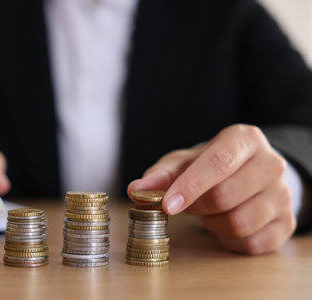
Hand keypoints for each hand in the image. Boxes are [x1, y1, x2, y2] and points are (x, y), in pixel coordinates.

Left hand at [128, 124, 295, 254]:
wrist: (249, 174)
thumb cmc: (211, 166)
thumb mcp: (184, 162)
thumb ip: (160, 174)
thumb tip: (136, 190)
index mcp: (244, 140)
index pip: (217, 162)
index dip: (190, 186)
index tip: (167, 205)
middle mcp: (271, 164)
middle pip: (225, 196)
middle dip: (196, 207)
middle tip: (185, 205)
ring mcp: (282, 195)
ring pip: (239, 223)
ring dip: (212, 224)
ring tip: (208, 213)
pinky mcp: (287, 223)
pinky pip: (251, 244)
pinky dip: (229, 240)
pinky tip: (224, 226)